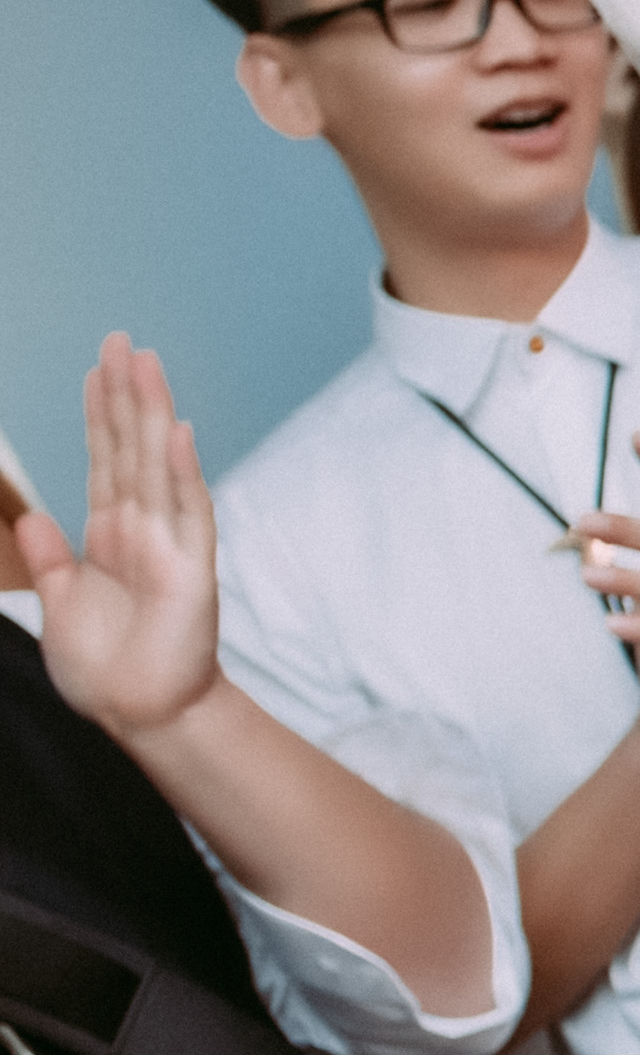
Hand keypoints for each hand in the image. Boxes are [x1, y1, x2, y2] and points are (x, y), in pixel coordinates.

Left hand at [17, 336, 224, 746]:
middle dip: (126, 393)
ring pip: (157, 465)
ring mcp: (169, 545)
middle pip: (131, 448)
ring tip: (145, 362)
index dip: (100, 414)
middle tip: (122, 339)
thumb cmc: (107, 669)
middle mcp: (142, 530)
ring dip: (153, 413)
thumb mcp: (58, 607)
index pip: (104, 460)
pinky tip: (177, 432)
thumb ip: (51, 561)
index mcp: (110, 536)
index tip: (97, 367)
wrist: (141, 715)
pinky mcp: (190, 570)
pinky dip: (182, 472)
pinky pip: (188, 513)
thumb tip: (34, 518)